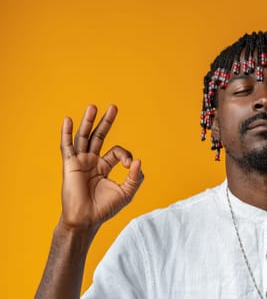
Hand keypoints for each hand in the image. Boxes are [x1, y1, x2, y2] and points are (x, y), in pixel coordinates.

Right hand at [59, 104, 143, 231]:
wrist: (86, 219)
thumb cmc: (104, 208)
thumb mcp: (126, 192)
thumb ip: (135, 177)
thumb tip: (139, 161)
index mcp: (104, 166)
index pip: (117, 152)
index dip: (126, 155)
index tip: (130, 165)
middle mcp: (92, 161)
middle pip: (99, 136)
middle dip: (106, 122)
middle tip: (113, 107)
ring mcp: (80, 161)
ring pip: (84, 137)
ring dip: (88, 121)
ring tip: (93, 106)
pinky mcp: (70, 164)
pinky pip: (67, 146)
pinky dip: (66, 132)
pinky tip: (68, 120)